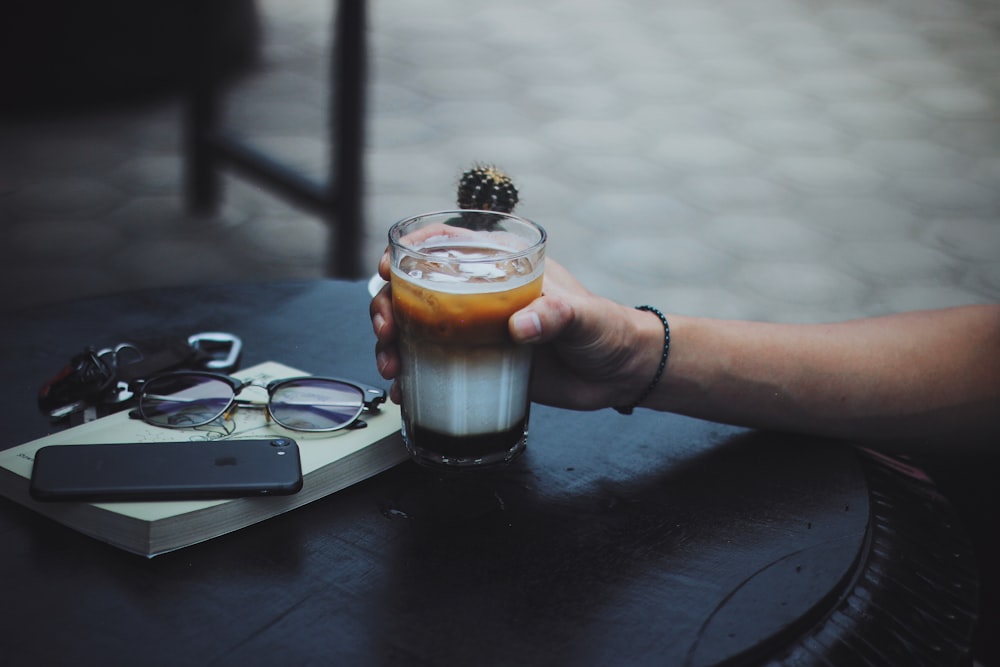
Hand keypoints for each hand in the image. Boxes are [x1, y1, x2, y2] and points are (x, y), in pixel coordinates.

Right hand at [370, 255, 661, 409]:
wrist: (618, 375)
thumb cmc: (606, 330)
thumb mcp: (584, 316)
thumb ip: (556, 315)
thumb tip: (521, 325)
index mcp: (503, 266)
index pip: (446, 245)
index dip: (409, 250)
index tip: (389, 268)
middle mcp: (481, 295)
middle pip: (416, 289)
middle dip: (387, 305)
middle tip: (386, 330)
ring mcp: (475, 330)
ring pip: (415, 328)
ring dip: (391, 344)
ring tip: (391, 366)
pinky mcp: (477, 363)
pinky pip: (434, 366)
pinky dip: (412, 377)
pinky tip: (404, 393)